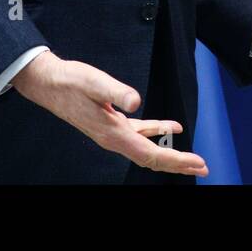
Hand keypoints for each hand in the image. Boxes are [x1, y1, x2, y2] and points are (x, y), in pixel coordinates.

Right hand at [11, 50, 207, 176]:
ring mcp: (113, 133)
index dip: (176, 160)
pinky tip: (170, 127)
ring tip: (191, 158)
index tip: (196, 163)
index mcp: (113, 134)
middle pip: (152, 159)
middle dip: (178, 164)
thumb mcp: (95, 82)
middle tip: (202, 168)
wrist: (49, 83)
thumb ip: (117, 92)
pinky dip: (157, 131)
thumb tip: (136, 101)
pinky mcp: (112, 124)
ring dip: (170, 153)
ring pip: (147, 149)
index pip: (151, 154)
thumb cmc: (70, 82)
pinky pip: (140, 134)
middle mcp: (114, 139)